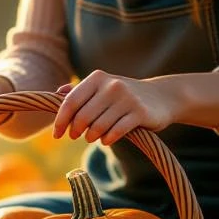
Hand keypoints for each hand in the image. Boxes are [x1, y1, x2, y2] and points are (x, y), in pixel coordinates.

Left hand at [52, 70, 178, 144]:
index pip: (71, 101)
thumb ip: (80, 91)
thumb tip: (57, 93)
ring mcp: (127, 99)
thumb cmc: (123, 95)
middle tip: (75, 136)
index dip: (60, 120)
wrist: (161, 96)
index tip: (57, 135)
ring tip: (92, 137)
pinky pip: (115, 132)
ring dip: (91, 137)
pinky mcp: (140, 113)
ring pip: (98, 126)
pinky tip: (106, 140)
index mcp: (97, 78)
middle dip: (75, 131)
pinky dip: (107, 139)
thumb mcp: (102, 88)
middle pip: (83, 117)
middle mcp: (112, 85)